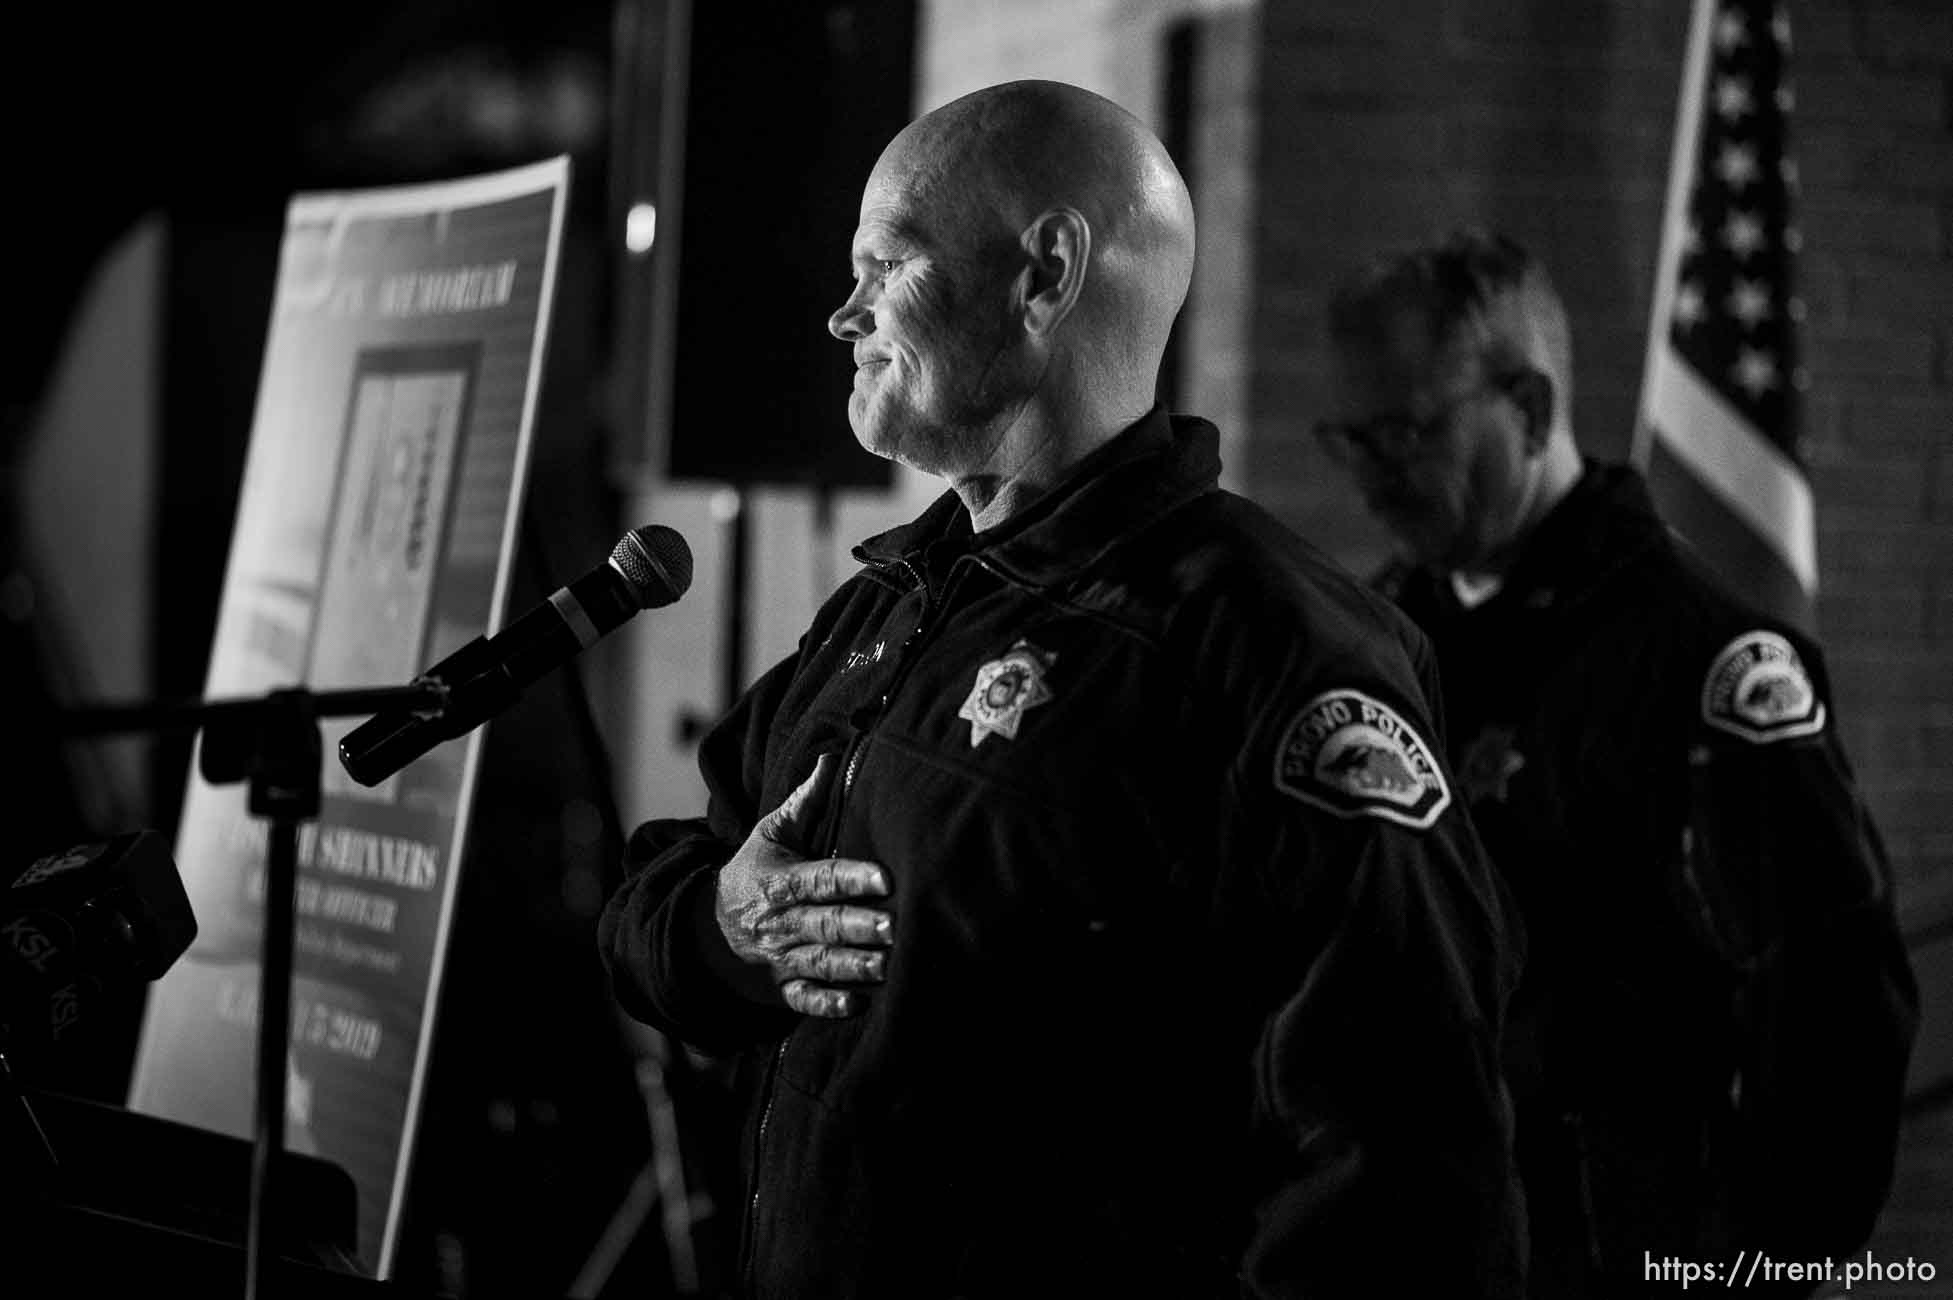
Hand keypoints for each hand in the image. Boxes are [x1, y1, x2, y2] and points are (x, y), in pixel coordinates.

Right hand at [716, 752, 892, 1017]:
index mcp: (780, 881)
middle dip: (858, 926)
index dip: (850, 878)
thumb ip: (805, 803)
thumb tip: (832, 759)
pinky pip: (803, 1001)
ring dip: (854, 966)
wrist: (706, 928)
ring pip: (820, 963)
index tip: (883, 877)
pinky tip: (857, 1004)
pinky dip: (827, 1005)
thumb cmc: (752, 874)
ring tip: (888, 964)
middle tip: (895, 926)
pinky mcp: (782, 988)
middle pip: (823, 924)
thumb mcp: (770, 834)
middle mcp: (781, 922)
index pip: (818, 878)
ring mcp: (780, 958)